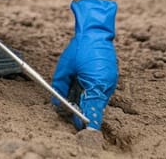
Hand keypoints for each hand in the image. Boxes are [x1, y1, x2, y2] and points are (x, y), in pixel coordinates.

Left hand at [50, 0, 117, 129]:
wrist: (95, 31)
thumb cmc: (80, 48)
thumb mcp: (65, 68)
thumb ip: (59, 87)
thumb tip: (56, 103)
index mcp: (97, 85)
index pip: (92, 112)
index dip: (87, 125)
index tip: (83, 135)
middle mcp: (105, 86)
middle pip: (93, 108)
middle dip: (81, 113)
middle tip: (70, 117)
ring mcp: (109, 82)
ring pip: (95, 100)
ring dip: (84, 103)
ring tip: (71, 101)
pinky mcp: (108, 78)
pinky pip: (98, 92)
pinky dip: (88, 93)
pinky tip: (78, 89)